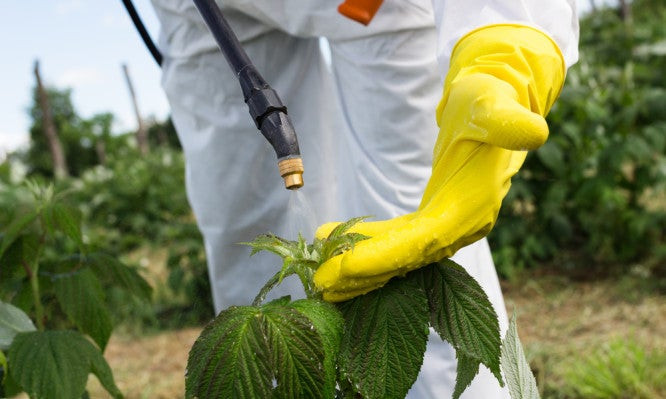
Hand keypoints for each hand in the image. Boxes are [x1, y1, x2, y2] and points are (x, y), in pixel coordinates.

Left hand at [314, 24, 565, 301]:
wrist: (495, 103)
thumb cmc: (489, 101)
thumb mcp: (495, 104)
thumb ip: (508, 122)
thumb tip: (534, 132)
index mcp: (472, 207)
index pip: (423, 242)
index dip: (383, 257)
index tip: (342, 268)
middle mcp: (462, 225)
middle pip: (407, 259)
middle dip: (363, 273)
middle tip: (320, 285)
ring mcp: (451, 225)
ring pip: (401, 255)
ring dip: (362, 268)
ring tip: (322, 277)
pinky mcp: (437, 218)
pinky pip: (400, 240)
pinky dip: (370, 245)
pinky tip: (339, 241)